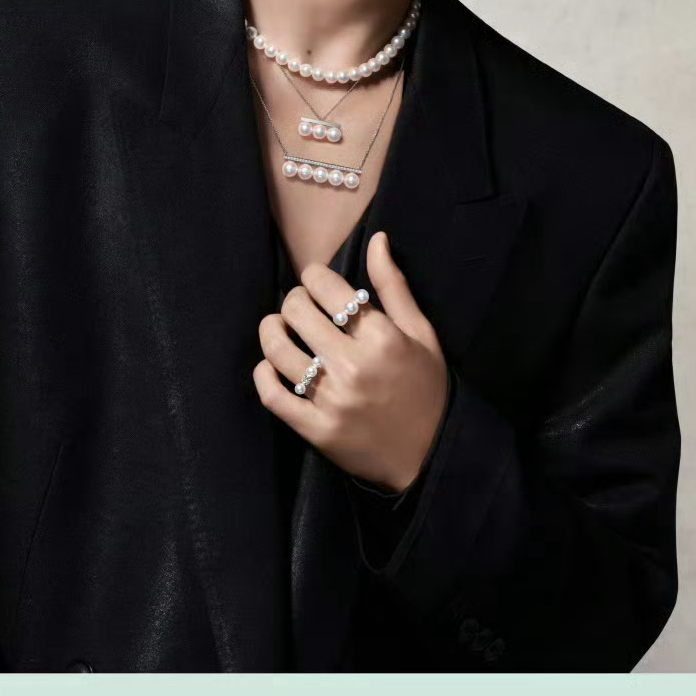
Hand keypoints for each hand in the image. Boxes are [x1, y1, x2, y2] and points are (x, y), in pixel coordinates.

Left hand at [253, 230, 450, 490]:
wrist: (432, 456)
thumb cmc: (427, 388)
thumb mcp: (421, 333)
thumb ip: (394, 286)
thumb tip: (376, 239)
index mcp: (382, 338)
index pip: (326, 286)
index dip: (314, 277)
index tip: (318, 284)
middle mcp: (354, 366)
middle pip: (297, 312)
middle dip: (294, 300)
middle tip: (301, 307)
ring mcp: (333, 400)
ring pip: (277, 350)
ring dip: (271, 331)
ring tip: (278, 329)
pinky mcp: (317, 430)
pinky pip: (273, 396)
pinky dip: (263, 375)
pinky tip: (269, 366)